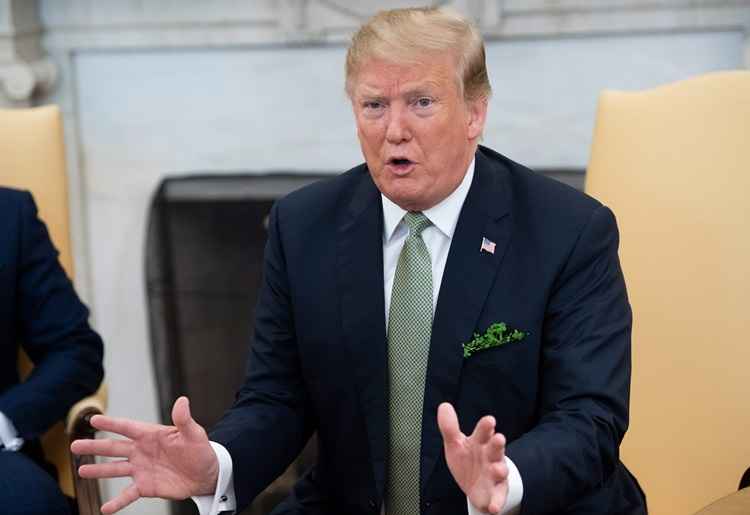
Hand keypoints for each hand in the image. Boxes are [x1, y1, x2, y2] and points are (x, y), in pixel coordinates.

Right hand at [71, 396, 218, 513]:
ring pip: (115, 469)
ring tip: (81, 471)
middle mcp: (142, 451)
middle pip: (114, 448)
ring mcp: (141, 469)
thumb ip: (184, 419)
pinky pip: (127, 495)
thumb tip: (182, 400)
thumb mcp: (194, 434)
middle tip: (74, 446)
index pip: (127, 427)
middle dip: (94, 447)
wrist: (206, 474)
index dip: (111, 424)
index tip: (93, 419)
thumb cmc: (200, 450)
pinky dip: (117, 502)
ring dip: (98, 471)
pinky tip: (104, 508)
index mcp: (151, 435)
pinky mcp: (146, 487)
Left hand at [437, 403, 508, 513]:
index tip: (489, 420)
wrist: (474, 486)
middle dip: (497, 444)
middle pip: (495, 448)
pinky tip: (493, 507)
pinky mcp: (496, 492)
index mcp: (480, 442)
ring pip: (500, 470)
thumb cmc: (467, 460)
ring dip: (499, 470)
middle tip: (499, 438)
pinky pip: (498, 497)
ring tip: (497, 470)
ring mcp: (495, 474)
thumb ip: (450, 427)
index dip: (486, 426)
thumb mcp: (455, 444)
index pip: (484, 432)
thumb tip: (444, 406)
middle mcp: (490, 456)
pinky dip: (497, 501)